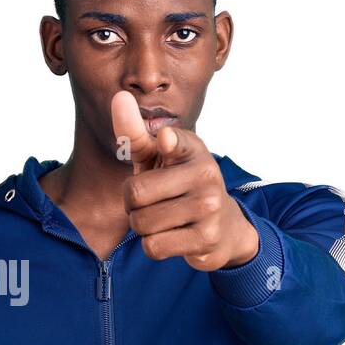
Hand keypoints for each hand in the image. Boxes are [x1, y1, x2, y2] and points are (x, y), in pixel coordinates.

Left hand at [112, 91, 258, 271]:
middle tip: (150, 202)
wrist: (225, 226)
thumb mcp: (157, 158)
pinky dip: (153, 245)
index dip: (165, 143)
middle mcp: (206, 174)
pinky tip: (171, 236)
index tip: (164, 140)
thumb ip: (134, 134)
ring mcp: (209, 207)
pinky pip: (154, 246)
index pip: (169, 141)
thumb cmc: (178, 186)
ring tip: (162, 219)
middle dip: (131, 204)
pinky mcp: (206, 238)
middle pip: (135, 194)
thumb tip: (119, 97)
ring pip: (142, 224)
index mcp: (192, 148)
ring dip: (142, 227)